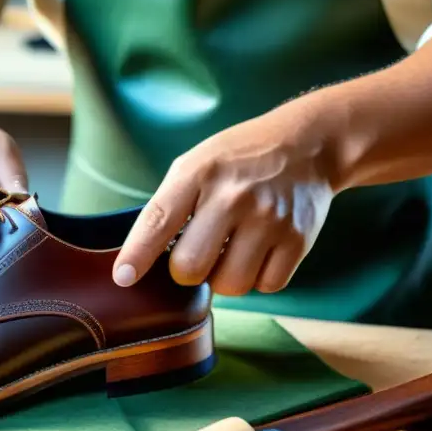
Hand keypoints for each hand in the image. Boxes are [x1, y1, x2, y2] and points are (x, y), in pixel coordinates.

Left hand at [112, 114, 334, 295]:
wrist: (308, 144)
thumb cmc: (239, 160)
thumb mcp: (196, 163)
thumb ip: (170, 205)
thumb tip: (142, 258)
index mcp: (199, 173)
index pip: (158, 221)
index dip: (137, 255)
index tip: (123, 278)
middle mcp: (233, 196)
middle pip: (190, 268)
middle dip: (188, 270)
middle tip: (200, 252)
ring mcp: (269, 219)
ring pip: (230, 285)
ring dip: (226, 277)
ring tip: (233, 249)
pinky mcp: (298, 239)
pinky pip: (266, 286)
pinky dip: (259, 277)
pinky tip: (260, 251)